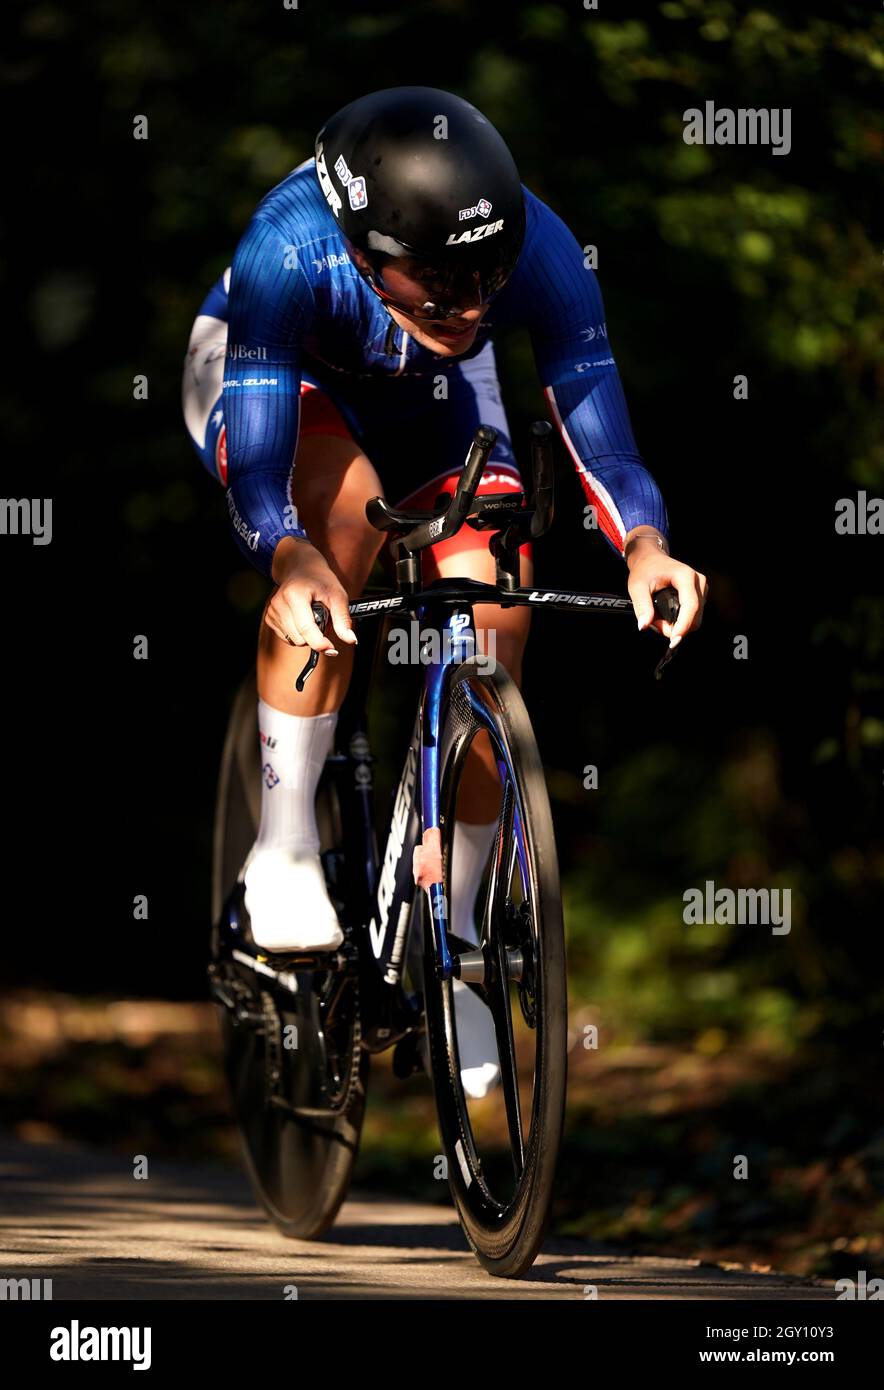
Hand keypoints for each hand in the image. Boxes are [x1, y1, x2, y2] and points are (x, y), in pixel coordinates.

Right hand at [266, 538, 356, 652]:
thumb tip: (351, 640)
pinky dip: (298, 634)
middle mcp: (279, 603)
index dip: (320, 643)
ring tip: (312, 617)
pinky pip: (287, 638)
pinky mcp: (269, 617)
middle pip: (300, 638)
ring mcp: (272, 611)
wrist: (301, 568)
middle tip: (323, 620)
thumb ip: (343, 619)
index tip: (332, 649)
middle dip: (315, 636)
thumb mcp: (337, 595)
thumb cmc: (321, 580)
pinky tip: (302, 619)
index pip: (306, 628)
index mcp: (295, 595)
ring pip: (293, 641)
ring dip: (307, 636)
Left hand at [625, 530, 706, 648]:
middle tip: (654, 623)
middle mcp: (698, 581)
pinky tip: (666, 616)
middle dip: (676, 627)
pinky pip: (694, 615)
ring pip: (695, 618)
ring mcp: (701, 588)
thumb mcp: (637, 586)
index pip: (690, 606)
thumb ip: (641, 606)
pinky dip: (680, 621)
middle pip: (695, 616)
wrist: (650, 558)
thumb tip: (644, 625)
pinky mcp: (700, 594)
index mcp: (685, 576)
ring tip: (658, 618)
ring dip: (677, 625)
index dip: (683, 625)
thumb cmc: (645, 569)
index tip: (674, 640)